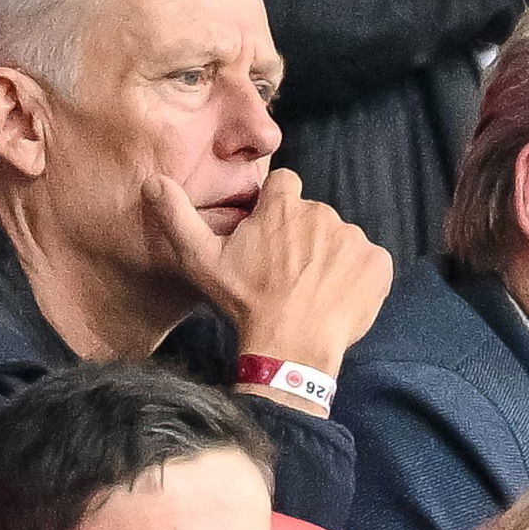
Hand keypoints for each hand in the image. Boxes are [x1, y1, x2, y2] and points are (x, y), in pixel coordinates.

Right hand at [143, 169, 392, 396]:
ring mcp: (354, 238)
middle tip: (286, 274)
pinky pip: (369, 263)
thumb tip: (151, 181)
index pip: (284, 185)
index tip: (269, 237)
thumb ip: (177, 216)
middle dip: (302, 238)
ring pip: (340, 240)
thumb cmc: (245, 303)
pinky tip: (336, 300)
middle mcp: (321, 212)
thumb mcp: (201, 260)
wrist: (290, 348)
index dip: (276, 208)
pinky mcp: (377, 264)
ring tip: (310, 291)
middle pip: (312, 216)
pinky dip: (357, 277)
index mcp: (282, 206)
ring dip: (329, 259)